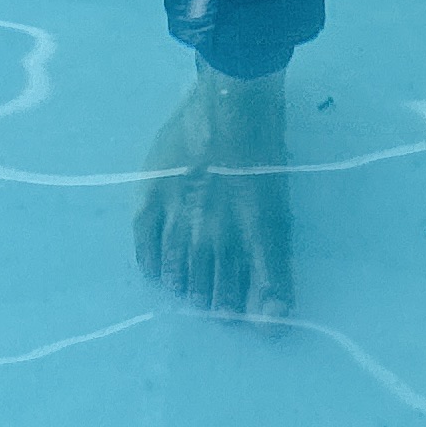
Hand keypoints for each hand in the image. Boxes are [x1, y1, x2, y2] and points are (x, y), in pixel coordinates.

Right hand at [133, 72, 292, 323]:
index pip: (238, 298)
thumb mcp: (280, 214)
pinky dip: (152, 262)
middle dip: (212, 299)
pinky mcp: (152, 196)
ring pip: (177, 272)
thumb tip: (274, 322)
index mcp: (246, 243)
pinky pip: (145, 243)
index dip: (240, 312)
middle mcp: (210, 238)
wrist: (233, 104)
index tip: (240, 315)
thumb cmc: (266, 154)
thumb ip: (274, 272)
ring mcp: (178, 218)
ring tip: (189, 287)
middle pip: (205, 289)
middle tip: (213, 301)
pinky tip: (158, 270)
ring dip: (185, 284)